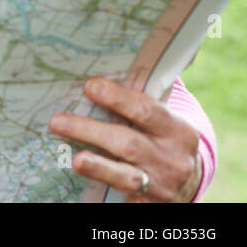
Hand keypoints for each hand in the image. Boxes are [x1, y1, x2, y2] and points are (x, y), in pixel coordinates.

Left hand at [49, 77, 202, 202]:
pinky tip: (83, 182)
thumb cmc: (163, 137)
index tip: (89, 86)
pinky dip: (104, 188)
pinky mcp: (148, 204)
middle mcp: (171, 158)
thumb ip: (146, 90)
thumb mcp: (165, 117)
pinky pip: (126, 197)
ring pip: (126, 176)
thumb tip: (137, 42)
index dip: (117, 98)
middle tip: (57, 121)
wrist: (189, 182)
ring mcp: (160, 184)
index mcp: (177, 129)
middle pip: (129, 143)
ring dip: (99, 166)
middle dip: (91, 131)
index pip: (145, 110)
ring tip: (76, 159)